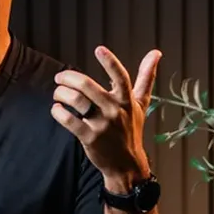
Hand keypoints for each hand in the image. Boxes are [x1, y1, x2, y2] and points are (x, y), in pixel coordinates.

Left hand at [50, 47, 161, 185]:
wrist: (126, 164)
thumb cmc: (131, 129)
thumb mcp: (140, 103)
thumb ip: (146, 77)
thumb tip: (156, 53)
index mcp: (126, 100)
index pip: (121, 77)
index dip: (110, 62)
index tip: (99, 49)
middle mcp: (115, 111)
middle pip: (88, 86)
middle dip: (69, 78)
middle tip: (60, 78)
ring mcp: (102, 125)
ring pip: (76, 101)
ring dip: (61, 93)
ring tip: (57, 93)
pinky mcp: (90, 138)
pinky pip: (69, 121)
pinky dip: (58, 112)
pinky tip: (56, 109)